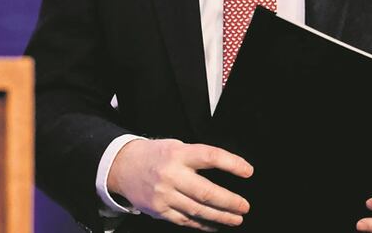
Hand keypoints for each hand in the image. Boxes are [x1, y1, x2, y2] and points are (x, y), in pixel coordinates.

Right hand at [106, 138, 252, 230]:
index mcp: (178, 153)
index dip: (231, 164)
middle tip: (245, 206)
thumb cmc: (156, 155)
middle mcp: (171, 175)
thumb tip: (229, 169)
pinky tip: (215, 225)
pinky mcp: (159, 210)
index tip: (248, 171)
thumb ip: (197, 158)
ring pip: (197, 210)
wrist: (123, 167)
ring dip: (220, 216)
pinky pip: (185, 220)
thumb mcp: (176, 146)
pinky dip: (203, 224)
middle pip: (205, 191)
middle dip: (229, 201)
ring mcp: (164, 195)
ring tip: (236, 218)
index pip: (209, 157)